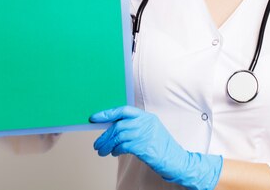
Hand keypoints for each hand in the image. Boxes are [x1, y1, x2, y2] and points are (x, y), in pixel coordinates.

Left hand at [90, 106, 221, 189]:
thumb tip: (112, 129)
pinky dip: (115, 150)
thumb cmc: (160, 146)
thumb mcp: (149, 131)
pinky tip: (114, 153)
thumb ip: (134, 127)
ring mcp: (144, 134)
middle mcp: (145, 123)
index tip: (95, 117)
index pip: (124, 110)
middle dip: (105, 135)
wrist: (174, 159)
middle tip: (97, 144)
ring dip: (107, 145)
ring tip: (102, 151)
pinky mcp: (143, 146)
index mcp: (146, 116)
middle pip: (118, 125)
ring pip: (118, 136)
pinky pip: (123, 146)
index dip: (107, 113)